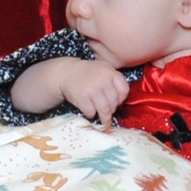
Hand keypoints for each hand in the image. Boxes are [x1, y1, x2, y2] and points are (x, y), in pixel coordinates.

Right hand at [13, 58, 129, 125]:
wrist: (66, 73)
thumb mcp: (103, 70)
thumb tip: (122, 102)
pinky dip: (91, 115)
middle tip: (108, 112)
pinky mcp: (82, 97)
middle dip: (112, 109)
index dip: (122, 99)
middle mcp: (103, 79)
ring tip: (104, 121)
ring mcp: (92, 89)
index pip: (124, 89)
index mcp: (110, 71)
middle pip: (114, 102)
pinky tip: (89, 111)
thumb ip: (114, 81)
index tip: (117, 102)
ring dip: (105, 118)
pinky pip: (91, 112)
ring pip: (105, 110)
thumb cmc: (87, 74)